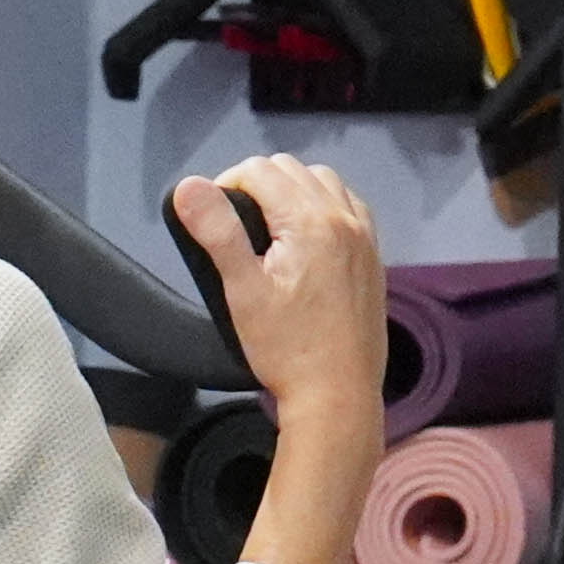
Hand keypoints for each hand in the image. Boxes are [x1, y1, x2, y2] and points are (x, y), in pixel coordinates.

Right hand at [173, 155, 382, 445]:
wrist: (338, 394)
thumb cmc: (287, 349)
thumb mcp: (242, 290)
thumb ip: (217, 232)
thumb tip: (190, 186)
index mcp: (310, 222)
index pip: (260, 170)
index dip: (227, 184)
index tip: (213, 218)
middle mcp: (343, 219)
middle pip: (291, 169)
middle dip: (257, 185)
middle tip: (235, 226)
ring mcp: (364, 237)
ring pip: (323, 182)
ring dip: (291, 191)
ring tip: (268, 229)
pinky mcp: (373, 257)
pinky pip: (348, 207)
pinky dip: (322, 207)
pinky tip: (306, 239)